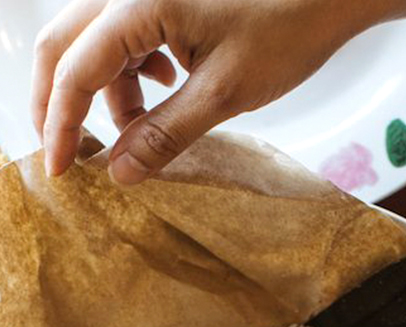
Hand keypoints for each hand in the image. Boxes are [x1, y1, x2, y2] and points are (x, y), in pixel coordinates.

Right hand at [32, 0, 372, 183]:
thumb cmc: (285, 28)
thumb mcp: (223, 94)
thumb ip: (165, 134)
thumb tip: (121, 172)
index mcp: (137, 2)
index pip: (75, 69)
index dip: (61, 125)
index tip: (61, 171)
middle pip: (65, 46)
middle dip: (63, 105)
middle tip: (73, 155)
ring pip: (95, 44)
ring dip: (108, 93)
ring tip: (141, 130)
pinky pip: (125, 36)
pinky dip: (133, 73)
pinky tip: (165, 88)